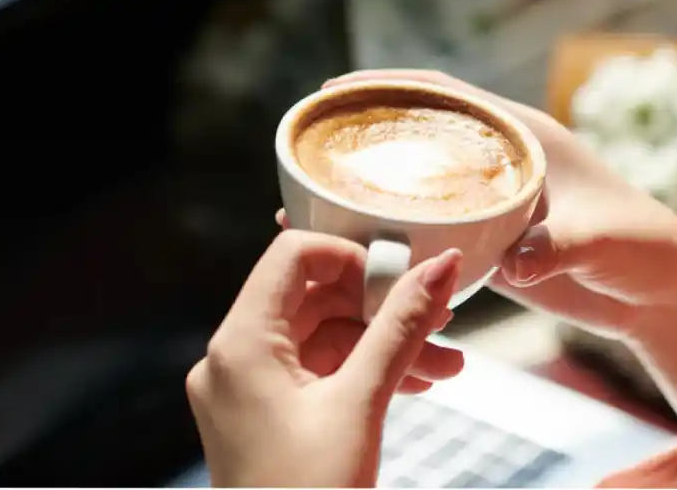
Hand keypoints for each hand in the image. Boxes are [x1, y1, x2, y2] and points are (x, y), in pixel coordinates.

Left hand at [186, 230, 463, 486]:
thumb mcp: (362, 404)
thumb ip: (402, 327)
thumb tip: (441, 268)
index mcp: (240, 346)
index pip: (294, 256)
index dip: (353, 257)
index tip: (402, 276)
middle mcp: (233, 361)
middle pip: (313, 297)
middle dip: (382, 307)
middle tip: (438, 318)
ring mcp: (246, 392)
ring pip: (323, 339)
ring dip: (384, 344)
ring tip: (443, 364)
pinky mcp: (264, 419)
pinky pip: (318, 373)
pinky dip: (365, 372)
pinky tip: (415, 383)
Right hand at [321, 70, 676, 341]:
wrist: (659, 292)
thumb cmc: (642, 248)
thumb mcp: (601, 239)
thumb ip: (560, 245)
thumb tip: (516, 261)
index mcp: (524, 135)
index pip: (445, 94)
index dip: (388, 86)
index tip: (334, 89)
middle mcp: (500, 161)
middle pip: (416, 135)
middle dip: (360, 136)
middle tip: (301, 148)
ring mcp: (490, 202)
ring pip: (414, 184)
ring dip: (365, 190)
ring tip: (304, 203)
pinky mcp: (488, 242)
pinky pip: (428, 229)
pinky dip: (389, 234)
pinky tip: (350, 251)